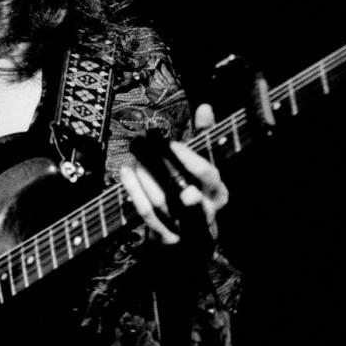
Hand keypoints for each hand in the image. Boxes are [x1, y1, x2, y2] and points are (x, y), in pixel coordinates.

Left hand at [119, 104, 229, 243]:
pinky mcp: (166, 237)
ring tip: (135, 162)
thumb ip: (205, 135)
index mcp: (219, 193)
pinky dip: (134, 192)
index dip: (189, 158)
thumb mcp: (202, 164)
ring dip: (145, 178)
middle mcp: (206, 212)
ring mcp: (186, 228)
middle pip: (185, 191)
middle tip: (147, 154)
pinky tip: (126, 173)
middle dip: (164, 171)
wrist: (189, 238)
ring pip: (162, 202)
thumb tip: (204, 106)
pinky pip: (147, 214)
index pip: (208, 174)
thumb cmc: (194, 189)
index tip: (171, 145)